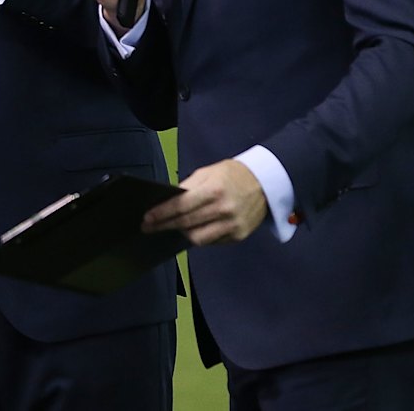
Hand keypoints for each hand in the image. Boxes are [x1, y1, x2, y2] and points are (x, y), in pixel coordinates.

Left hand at [142, 160, 267, 245]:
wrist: (266, 182)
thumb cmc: (233, 174)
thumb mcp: (209, 172)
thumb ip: (189, 186)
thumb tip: (169, 200)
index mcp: (214, 190)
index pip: (181, 206)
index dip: (162, 213)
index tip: (147, 218)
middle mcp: (223, 210)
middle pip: (186, 224)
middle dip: (165, 225)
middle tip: (149, 226)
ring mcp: (232, 226)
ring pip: (198, 238)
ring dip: (182, 233)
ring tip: (172, 227)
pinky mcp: (238, 236)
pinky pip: (212, 241)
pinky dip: (201, 236)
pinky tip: (193, 229)